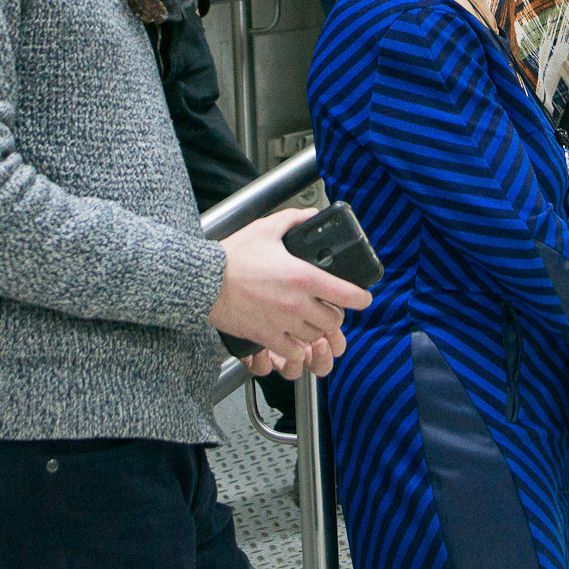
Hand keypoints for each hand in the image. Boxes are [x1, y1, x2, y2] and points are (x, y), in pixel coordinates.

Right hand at [208, 207, 373, 378]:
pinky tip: (293, 338)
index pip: (346, 293)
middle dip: (335, 313)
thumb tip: (311, 215)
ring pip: (316, 337)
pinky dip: (297, 348)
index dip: (361, 298)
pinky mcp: (266, 337)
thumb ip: (294, 220)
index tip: (363, 298)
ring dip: (317, 330)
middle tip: (328, 306)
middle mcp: (297, 304)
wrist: (204, 283)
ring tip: (310, 321)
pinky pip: (293, 352)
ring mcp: (283, 323)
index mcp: (302, 276)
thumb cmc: (232, 257)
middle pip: (334, 319)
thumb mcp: (266, 228)